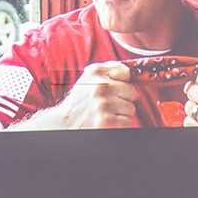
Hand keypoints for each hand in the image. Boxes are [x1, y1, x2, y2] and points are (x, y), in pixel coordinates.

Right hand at [19, 62, 137, 129]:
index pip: (125, 71)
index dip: (123, 82)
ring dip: (121, 114)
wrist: (65, 123)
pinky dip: (120, 125)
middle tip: (109, 105)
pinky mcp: (106, 121)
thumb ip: (108, 72)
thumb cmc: (80, 102)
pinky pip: (127, 122)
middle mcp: (100, 85)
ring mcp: (103, 104)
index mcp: (96, 71)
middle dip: (124, 100)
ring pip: (131, 108)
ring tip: (106, 114)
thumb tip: (132, 72)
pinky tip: (108, 122)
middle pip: (131, 91)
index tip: (115, 89)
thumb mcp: (89, 79)